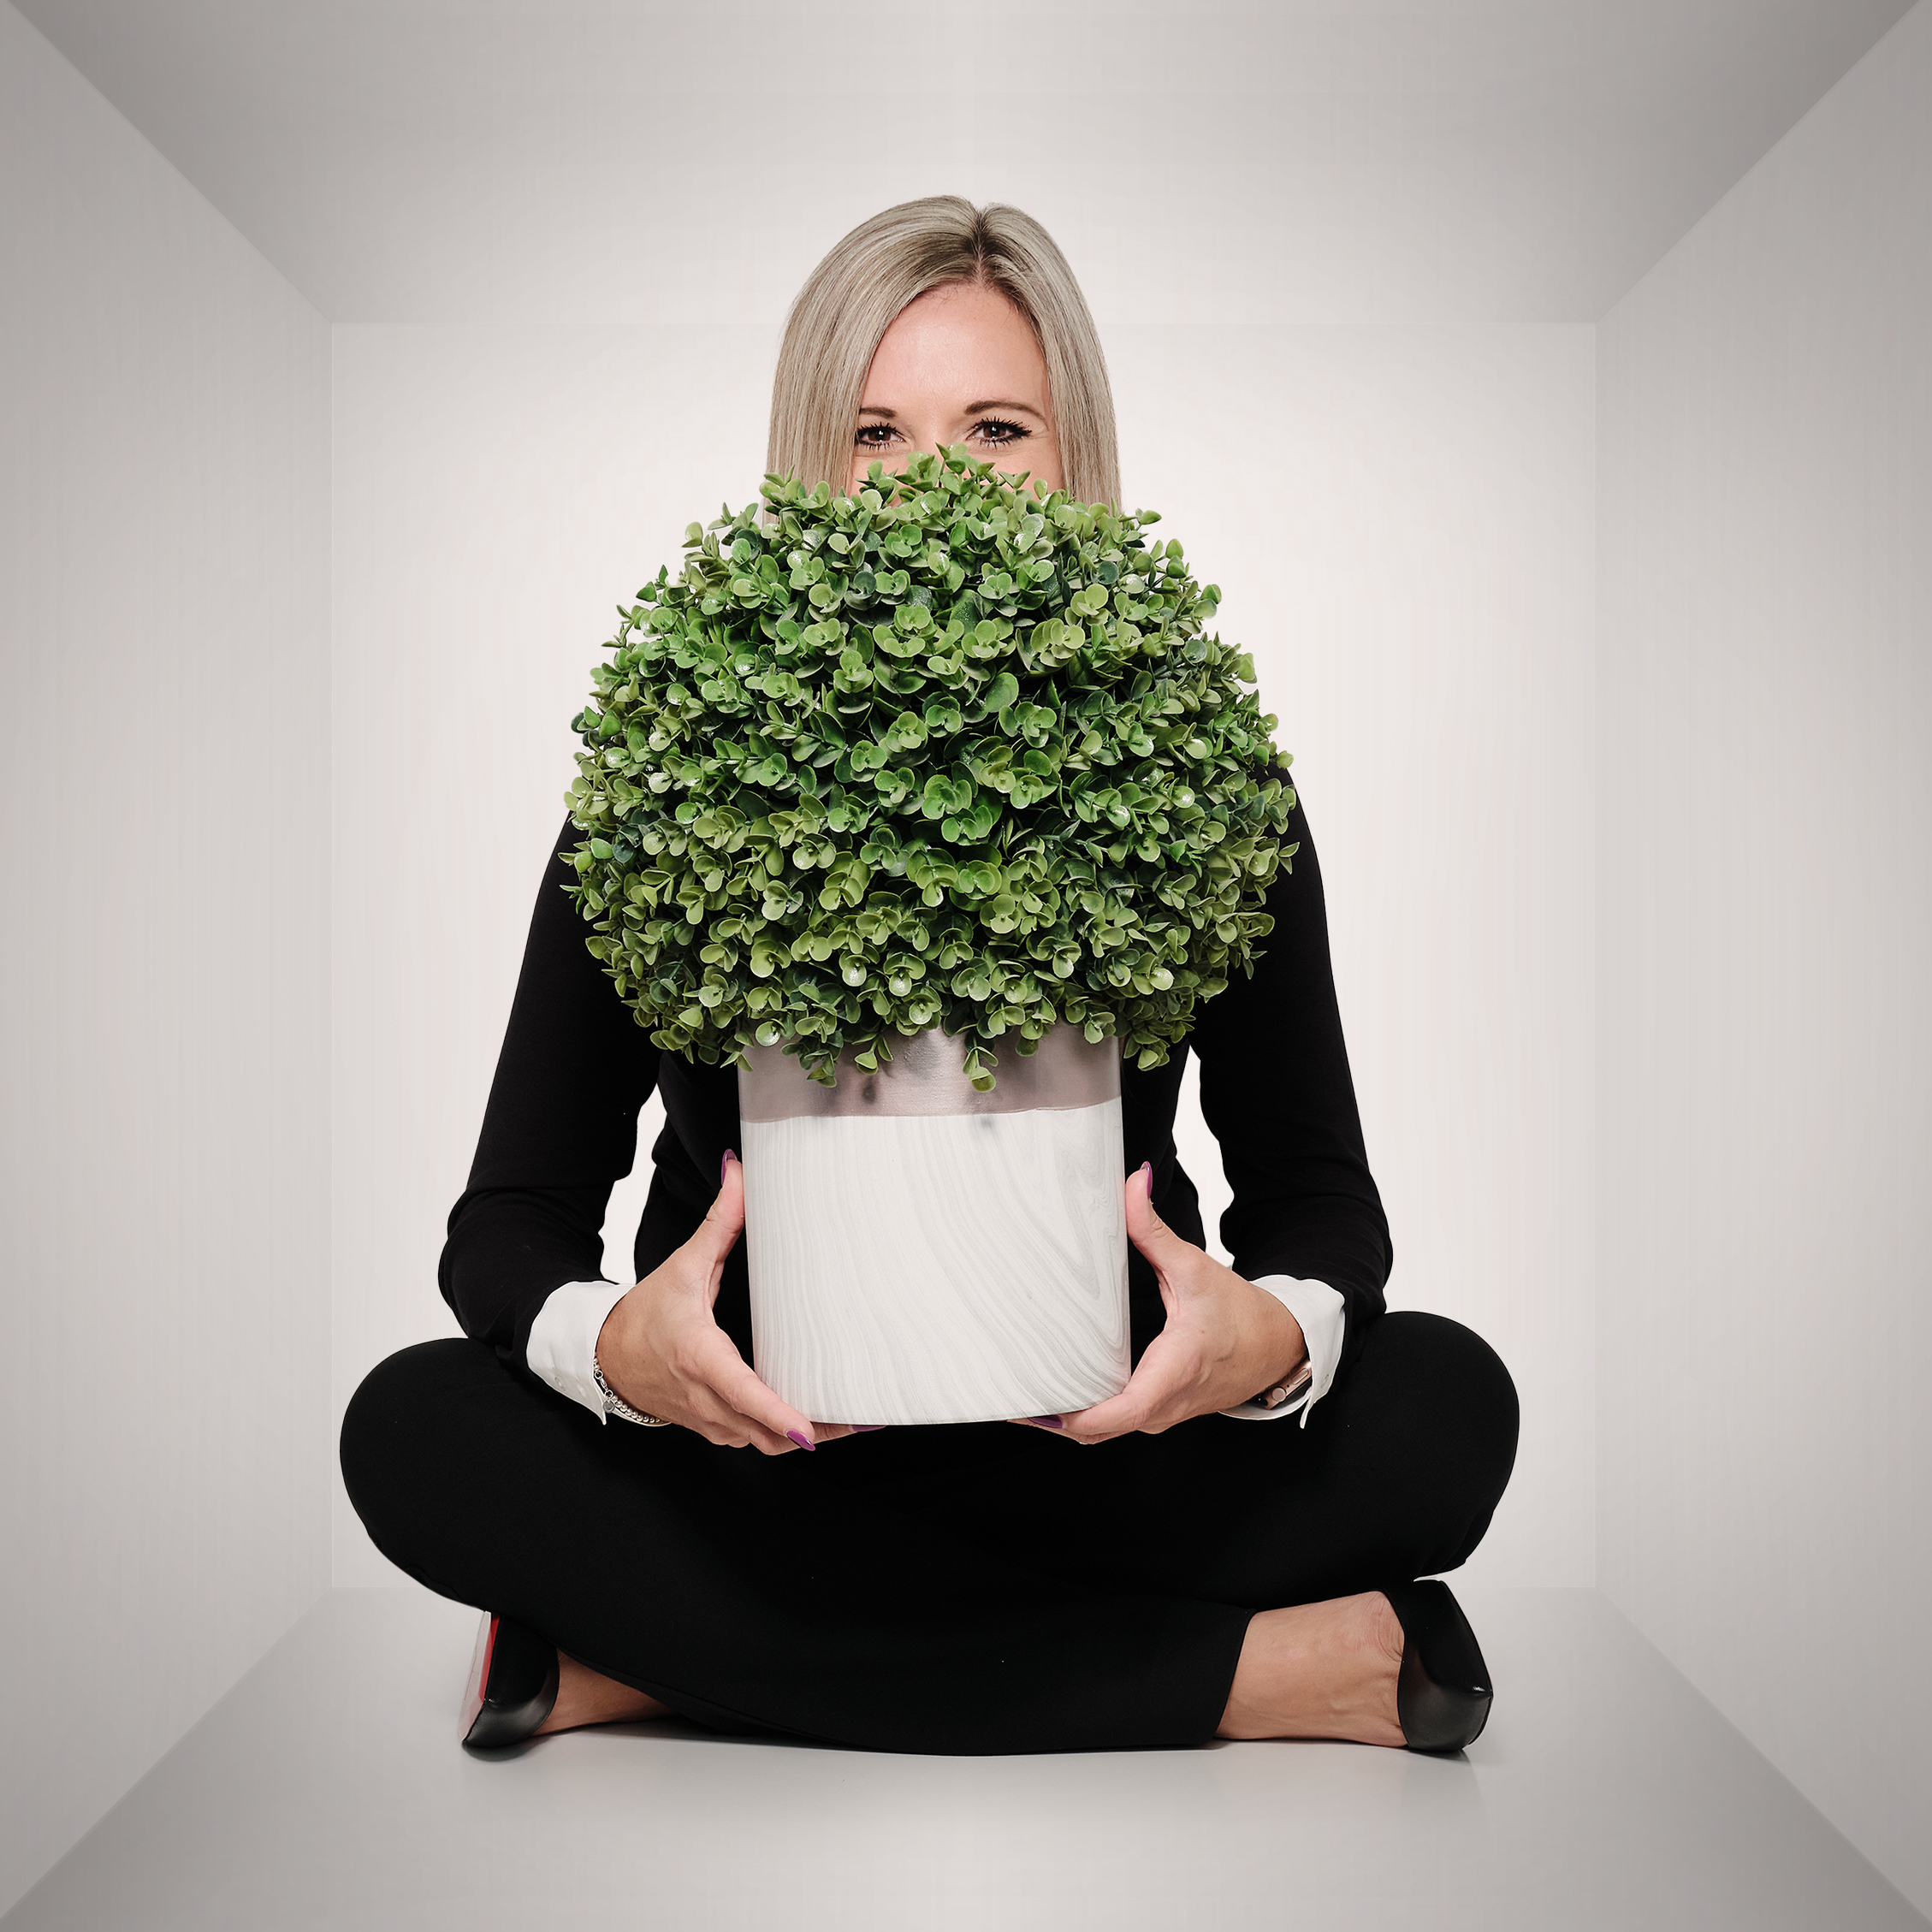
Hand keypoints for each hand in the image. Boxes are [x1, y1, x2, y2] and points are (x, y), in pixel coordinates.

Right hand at [595, 1152, 855, 1453]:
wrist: (607, 1356)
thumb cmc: (645, 1316)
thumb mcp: (683, 1265)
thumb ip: (718, 1223)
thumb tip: (738, 1174)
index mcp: (700, 1357)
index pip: (743, 1392)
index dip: (778, 1413)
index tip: (810, 1428)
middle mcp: (706, 1397)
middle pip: (767, 1432)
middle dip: (817, 1431)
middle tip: (864, 1418)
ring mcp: (711, 1421)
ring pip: (765, 1444)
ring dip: (808, 1438)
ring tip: (854, 1420)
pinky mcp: (716, 1429)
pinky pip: (756, 1442)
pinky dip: (786, 1436)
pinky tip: (819, 1420)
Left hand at [1036, 1165, 1306, 1444]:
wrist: (1277, 1347)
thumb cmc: (1241, 1315)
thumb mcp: (1194, 1268)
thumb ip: (1154, 1230)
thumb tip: (1133, 1184)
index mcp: (1174, 1371)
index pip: (1119, 1412)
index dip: (1073, 1415)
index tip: (1035, 1405)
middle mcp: (1163, 1405)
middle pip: (1095, 1429)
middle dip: (1050, 1415)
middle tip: (1006, 1389)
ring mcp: (1159, 1416)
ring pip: (1100, 1432)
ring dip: (1062, 1416)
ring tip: (1020, 1387)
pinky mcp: (1156, 1414)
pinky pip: (1111, 1425)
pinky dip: (1080, 1413)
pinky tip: (1054, 1388)